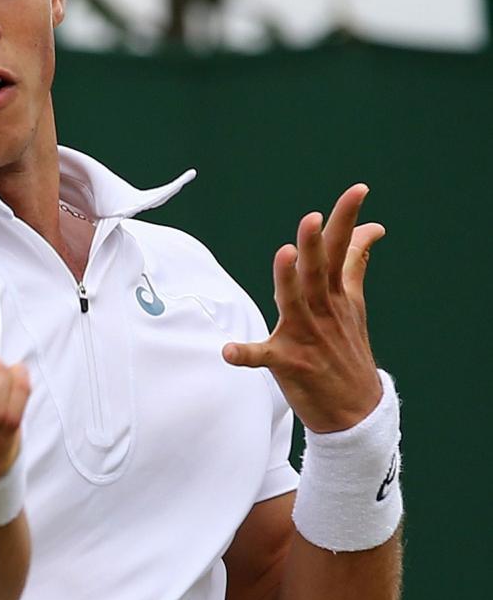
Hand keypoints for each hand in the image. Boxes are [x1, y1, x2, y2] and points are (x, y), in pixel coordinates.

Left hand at [223, 184, 384, 432]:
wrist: (357, 410)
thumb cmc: (347, 349)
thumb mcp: (353, 304)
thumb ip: (353, 264)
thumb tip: (370, 229)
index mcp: (336, 295)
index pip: (341, 250)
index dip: (347, 220)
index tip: (357, 190)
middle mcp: (323, 311)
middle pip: (318, 272)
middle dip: (315, 245)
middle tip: (312, 218)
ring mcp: (307, 337)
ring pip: (295, 303)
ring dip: (288, 280)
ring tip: (283, 255)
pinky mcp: (289, 364)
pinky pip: (263, 357)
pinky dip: (246, 354)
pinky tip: (229, 351)